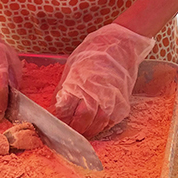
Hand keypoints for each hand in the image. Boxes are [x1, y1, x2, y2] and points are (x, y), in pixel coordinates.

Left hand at [54, 23, 154, 137]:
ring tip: (80, 134)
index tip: (54, 126)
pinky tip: (96, 126)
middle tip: (66, 135)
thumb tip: (56, 107)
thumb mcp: (72, 65)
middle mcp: (96, 91)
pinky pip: (112, 121)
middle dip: (72, 130)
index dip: (59, 121)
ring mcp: (112, 97)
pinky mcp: (123, 101)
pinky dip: (103, 127)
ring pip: (98, 124)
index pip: (65, 109)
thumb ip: (64, 88)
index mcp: (79, 81)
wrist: (122, 43)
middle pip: (82, 120)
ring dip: (88, 132)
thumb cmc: (94, 51)